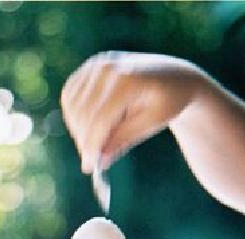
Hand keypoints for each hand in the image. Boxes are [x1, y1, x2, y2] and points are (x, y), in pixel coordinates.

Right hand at [60, 51, 207, 173]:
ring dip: (78, 129)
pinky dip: (74, 115)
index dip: (92, 144)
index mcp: (128, 79)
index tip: (89, 167)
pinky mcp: (90, 67)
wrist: (174, 76)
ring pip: (72, 104)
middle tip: (91, 162)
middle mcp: (108, 67)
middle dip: (84, 140)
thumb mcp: (152, 123)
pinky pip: (70, 95)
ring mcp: (97, 64)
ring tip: (97, 144)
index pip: (101, 118)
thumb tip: (99, 161)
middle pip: (83, 112)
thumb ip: (124, 139)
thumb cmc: (168, 102)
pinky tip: (90, 127)